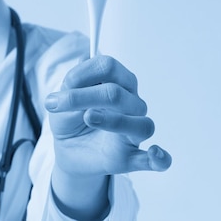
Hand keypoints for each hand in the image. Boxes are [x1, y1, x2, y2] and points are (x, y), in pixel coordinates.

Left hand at [45, 55, 171, 177]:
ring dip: (115, 121)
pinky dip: (159, 158)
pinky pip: (156, 160)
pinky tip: (155, 153)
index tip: (64, 85)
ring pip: (140, 124)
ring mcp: (132, 132)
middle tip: (60, 103)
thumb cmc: (70, 119)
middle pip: (119, 93)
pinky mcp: (131, 156)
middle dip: (86, 96)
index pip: (108, 67)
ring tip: (88, 118)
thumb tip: (83, 59)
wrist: (67, 150)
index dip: (83, 72)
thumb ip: (72, 84)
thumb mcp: (62, 101)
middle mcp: (130, 104)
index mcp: (115, 83)